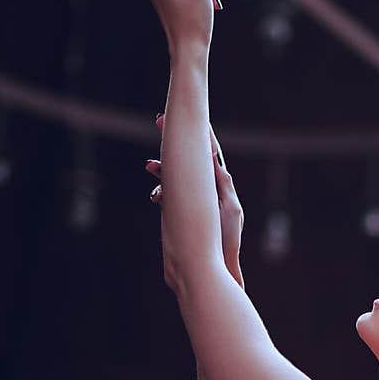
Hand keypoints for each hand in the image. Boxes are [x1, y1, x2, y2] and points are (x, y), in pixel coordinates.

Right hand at [147, 114, 244, 279]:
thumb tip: (217, 161)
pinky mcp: (184, 210)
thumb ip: (223, 186)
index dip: (201, 132)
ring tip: (148, 166)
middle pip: (188, 157)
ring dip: (162, 168)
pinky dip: (161, 193)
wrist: (219, 265)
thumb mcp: (230, 210)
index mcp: (219, 183)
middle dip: (173, 140)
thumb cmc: (227, 240)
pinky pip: (170, 195)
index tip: (191, 114)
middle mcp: (207, 187)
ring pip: (175, 174)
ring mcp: (194, 198)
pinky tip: (154, 196)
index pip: (209, 152)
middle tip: (157, 120)